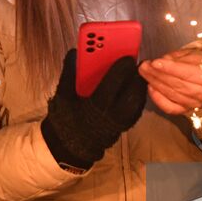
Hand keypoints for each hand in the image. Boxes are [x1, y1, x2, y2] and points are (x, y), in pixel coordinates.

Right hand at [41, 50, 147, 170]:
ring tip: (135, 72)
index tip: (126, 58)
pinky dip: (137, 96)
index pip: (111, 87)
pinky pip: (137, 109)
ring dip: (138, 86)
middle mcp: (111, 117)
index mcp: (94, 109)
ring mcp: (120, 124)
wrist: (70, 146)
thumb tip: (74, 54)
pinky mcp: (124, 126)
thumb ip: (69, 74)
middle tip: (134, 62)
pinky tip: (134, 86)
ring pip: (137, 102)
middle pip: (131, 95)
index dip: (120, 71)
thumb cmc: (65, 121)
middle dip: (135, 77)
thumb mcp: (63, 96)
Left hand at [139, 46, 201, 114]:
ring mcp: (195, 103)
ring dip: (155, 84)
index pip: (186, 72)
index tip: (154, 62)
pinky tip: (151, 88)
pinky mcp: (187, 111)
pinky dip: (159, 99)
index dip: (169, 68)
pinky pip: (170, 107)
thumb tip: (162, 61)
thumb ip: (177, 58)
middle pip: (176, 84)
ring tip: (145, 73)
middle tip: (144, 66)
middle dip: (157, 74)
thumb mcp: (193, 55)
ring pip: (172, 94)